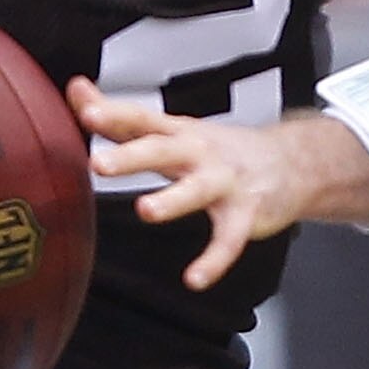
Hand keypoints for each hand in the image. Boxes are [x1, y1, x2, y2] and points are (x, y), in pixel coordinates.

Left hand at [70, 79, 368, 290]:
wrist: (292, 163)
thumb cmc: (219, 150)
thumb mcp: (171, 129)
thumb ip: (122, 117)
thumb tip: (76, 90)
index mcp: (177, 133)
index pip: (141, 118)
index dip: (114, 114)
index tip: (86, 111)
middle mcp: (198, 153)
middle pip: (162, 149)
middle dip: (132, 155)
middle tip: (99, 164)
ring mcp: (223, 182)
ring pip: (196, 190)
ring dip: (172, 200)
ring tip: (146, 210)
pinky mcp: (244, 214)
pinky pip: (228, 240)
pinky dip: (214, 261)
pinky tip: (195, 279)